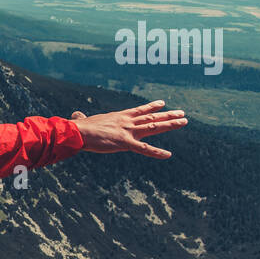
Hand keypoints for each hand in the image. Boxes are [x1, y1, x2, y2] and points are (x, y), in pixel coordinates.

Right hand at [70, 100, 186, 159]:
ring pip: (154, 127)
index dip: (152, 107)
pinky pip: (144, 149)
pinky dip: (156, 152)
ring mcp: (128, 131)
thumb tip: (75, 115)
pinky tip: (168, 155)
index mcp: (119, 116)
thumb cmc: (79, 127)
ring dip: (170, 124)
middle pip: (152, 117)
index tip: (163, 103)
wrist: (78, 131)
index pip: (139, 110)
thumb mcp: (84, 120)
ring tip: (184, 121)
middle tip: (182, 113)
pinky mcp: (125, 143)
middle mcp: (127, 122)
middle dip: (168, 115)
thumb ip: (83, 118)